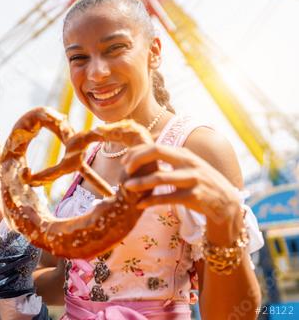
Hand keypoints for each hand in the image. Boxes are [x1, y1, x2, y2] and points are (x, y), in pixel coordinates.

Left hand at [121, 144, 242, 244]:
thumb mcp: (187, 167)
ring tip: (126, 187)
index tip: (124, 161)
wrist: (227, 203)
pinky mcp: (194, 196)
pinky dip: (151, 201)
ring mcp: (193, 179)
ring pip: (160, 177)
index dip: (137, 152)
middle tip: (125, 170)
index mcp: (184, 154)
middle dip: (137, 159)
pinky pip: (167, 198)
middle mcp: (188, 162)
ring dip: (140, 182)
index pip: (156, 146)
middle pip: (157, 153)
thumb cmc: (200, 184)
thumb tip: (143, 154)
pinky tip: (140, 204)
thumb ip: (170, 160)